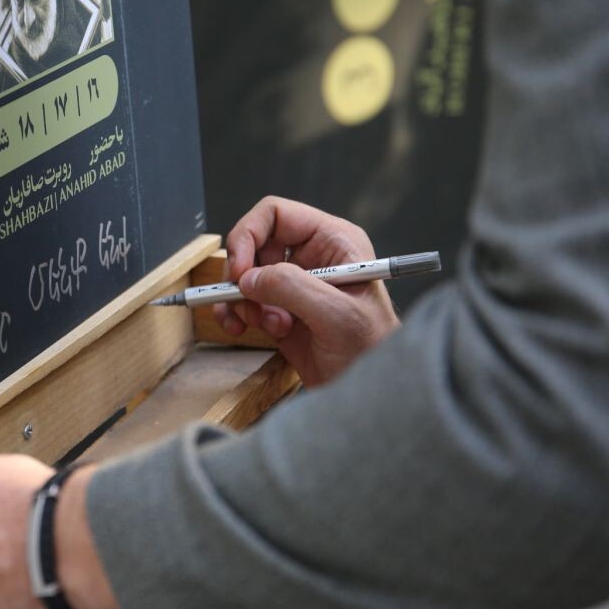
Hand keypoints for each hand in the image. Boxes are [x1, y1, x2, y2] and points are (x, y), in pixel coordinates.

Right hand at [215, 196, 400, 385]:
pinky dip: (236, 314)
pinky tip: (245, 330)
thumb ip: (292, 288)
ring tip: (263, 324)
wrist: (370, 393)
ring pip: (245, 275)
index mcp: (333, 241)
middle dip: (244, 275)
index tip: (239, 271)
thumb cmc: (372, 351)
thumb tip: (248, 278)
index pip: (276, 214)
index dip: (249, 235)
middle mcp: (312, 256)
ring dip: (242, 300)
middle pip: (254, 244)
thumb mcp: (337, 315)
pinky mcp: (279, 310)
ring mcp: (294, 284)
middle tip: (245, 302)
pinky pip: (244, 300)